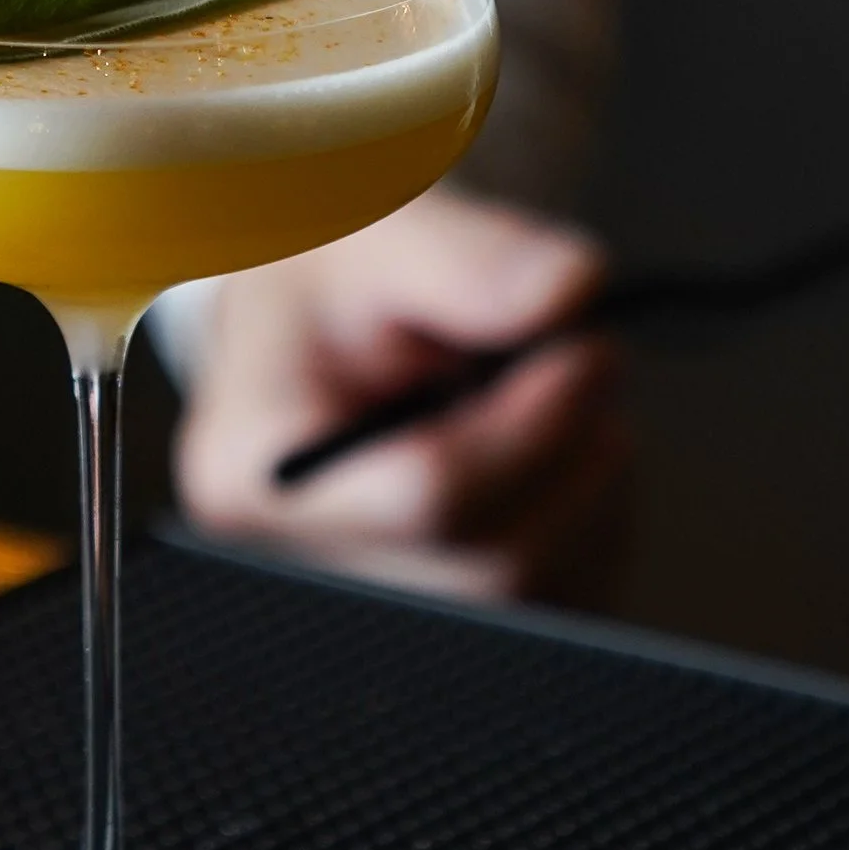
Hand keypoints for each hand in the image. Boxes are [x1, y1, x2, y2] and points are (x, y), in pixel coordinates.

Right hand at [174, 190, 629, 606]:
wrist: (325, 321)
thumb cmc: (335, 277)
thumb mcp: (380, 225)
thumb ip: (464, 252)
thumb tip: (566, 291)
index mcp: (254, 469)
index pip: (422, 497)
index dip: (529, 428)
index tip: (581, 349)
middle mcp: (301, 562)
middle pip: (491, 566)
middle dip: (571, 457)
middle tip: (587, 357)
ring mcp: (376, 606)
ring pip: (543, 593)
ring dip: (592, 486)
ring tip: (556, 393)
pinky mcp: (446, 624)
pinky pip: (563, 605)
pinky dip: (594, 524)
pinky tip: (555, 452)